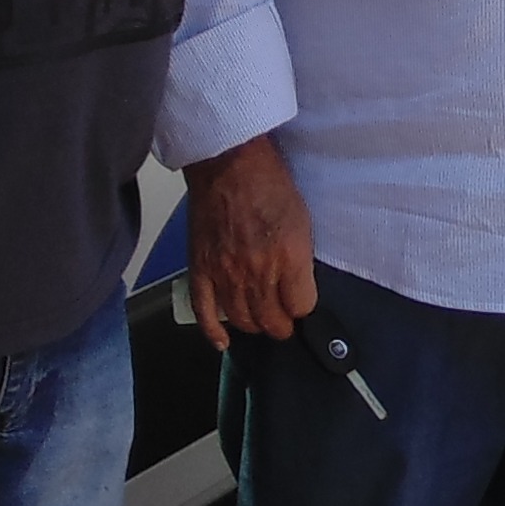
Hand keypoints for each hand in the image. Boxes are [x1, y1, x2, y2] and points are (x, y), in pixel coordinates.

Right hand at [185, 135, 317, 347]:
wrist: (227, 162)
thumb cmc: (268, 182)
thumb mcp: (302, 219)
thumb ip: (300, 259)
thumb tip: (298, 286)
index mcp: (288, 257)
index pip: (301, 307)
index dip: (303, 306)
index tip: (301, 300)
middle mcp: (258, 272)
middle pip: (272, 322)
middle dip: (282, 324)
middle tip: (283, 318)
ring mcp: (225, 274)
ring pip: (243, 322)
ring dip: (255, 326)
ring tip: (260, 320)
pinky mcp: (201, 269)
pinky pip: (205, 312)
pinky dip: (213, 332)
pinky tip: (223, 343)